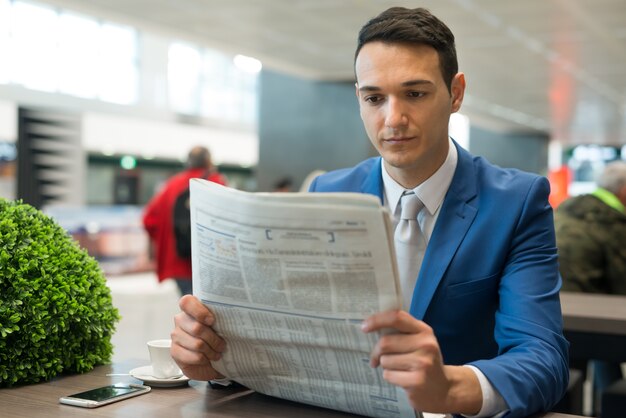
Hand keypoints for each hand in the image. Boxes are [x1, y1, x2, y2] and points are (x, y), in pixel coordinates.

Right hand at [170, 295, 225, 380]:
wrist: (208, 361)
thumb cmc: (215, 339)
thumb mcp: (219, 326)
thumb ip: (220, 318)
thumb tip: (233, 316)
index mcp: (191, 309)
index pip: (187, 302)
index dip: (199, 311)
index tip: (212, 321)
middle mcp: (181, 320)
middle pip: (197, 328)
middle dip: (214, 339)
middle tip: (222, 345)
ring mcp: (176, 335)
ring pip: (197, 344)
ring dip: (211, 351)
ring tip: (216, 353)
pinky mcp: (175, 351)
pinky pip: (194, 356)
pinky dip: (204, 359)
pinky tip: (207, 358)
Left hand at [361, 310, 480, 414]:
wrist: (444, 390)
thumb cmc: (424, 362)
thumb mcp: (419, 342)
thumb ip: (401, 332)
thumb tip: (370, 326)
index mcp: (424, 331)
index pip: (397, 317)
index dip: (377, 320)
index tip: (364, 327)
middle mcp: (425, 344)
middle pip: (385, 342)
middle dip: (377, 352)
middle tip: (376, 358)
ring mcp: (422, 363)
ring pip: (385, 360)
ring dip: (386, 366)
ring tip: (399, 370)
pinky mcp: (416, 381)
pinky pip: (388, 375)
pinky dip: (391, 377)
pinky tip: (403, 379)